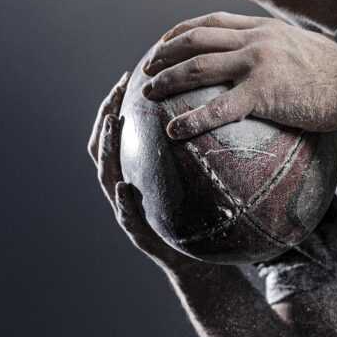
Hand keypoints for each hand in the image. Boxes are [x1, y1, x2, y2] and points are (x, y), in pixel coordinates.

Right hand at [86, 72, 200, 276]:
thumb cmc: (205, 215)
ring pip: (105, 174)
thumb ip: (206, 148)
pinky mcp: (136, 232)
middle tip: (118, 91)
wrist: (200, 261)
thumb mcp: (204, 177)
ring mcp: (125, 208)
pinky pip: (124, 214)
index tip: (130, 75)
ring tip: (113, 124)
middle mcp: (124, 184)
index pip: (120, 129)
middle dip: (106, 115)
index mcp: (137, 168)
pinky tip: (126, 186)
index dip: (119, 102)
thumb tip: (233, 107)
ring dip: (106, 147)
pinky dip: (122, 199)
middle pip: (103, 144)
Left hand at [140, 12, 336, 136]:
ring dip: (167, 80)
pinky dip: (192, 119)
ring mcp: (257, 64)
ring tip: (149, 95)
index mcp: (264, 28)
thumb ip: (283, 48)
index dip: (182, 31)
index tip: (165, 44)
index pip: (212, 22)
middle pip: (196, 39)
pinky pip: (218, 108)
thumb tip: (275, 62)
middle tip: (146, 69)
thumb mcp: (306, 46)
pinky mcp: (262, 93)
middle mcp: (255, 40)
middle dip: (165, 53)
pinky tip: (175, 132)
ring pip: (198, 66)